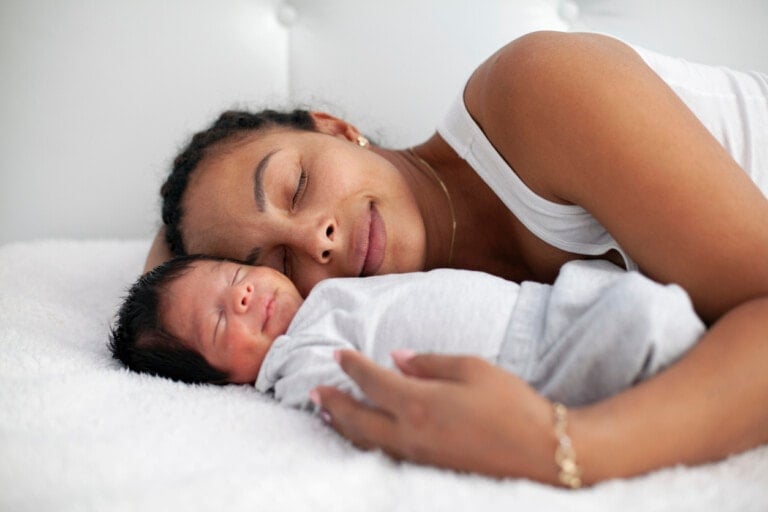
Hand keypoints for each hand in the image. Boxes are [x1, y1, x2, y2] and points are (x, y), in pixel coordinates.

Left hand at [312, 350, 559, 483]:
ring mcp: (417, 457)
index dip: (352, 366)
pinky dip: (364, 443)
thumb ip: (429, 362)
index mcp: (419, 403)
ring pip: (366, 441)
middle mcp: (410, 434)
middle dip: (333, 402)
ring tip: (326, 413)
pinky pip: (384, 455)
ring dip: (342, 425)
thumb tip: (396, 359)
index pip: (372, 381)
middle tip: (313, 390)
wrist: (544, 452)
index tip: (338, 354)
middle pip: (358, 417)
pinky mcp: (429, 470)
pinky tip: (363, 437)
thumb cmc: (512, 403)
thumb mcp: (472, 368)